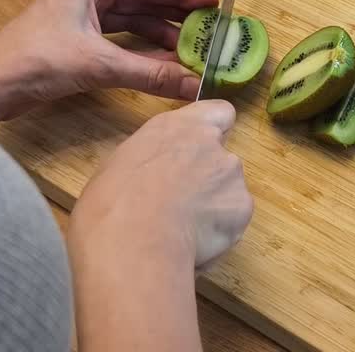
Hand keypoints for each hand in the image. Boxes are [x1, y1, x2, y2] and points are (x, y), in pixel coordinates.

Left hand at [0, 0, 216, 126]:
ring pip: (131, 24)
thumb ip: (151, 73)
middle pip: (142, 2)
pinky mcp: (74, 42)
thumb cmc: (32, 62)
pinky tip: (162, 65)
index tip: (212, 3)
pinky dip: (140, 52)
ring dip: (159, 38)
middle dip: (175, 19)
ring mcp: (79, 18)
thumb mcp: (100, 65)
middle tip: (208, 32)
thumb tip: (193, 84)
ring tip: (191, 53)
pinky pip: (118, 41)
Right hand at [68, 101, 251, 350]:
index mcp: (179, 126)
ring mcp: (232, 174)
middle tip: (182, 204)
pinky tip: (194, 243)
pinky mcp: (242, 207)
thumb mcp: (122, 164)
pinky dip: (220, 230)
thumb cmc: (111, 202)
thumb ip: (154, 158)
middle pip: (222, 158)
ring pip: (230, 190)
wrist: (133, 240)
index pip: (219, 112)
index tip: (199, 151)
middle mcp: (211, 143)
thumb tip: (157, 175)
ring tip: (184, 230)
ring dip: (215, 205)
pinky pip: (234, 219)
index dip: (214, 131)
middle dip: (209, 178)